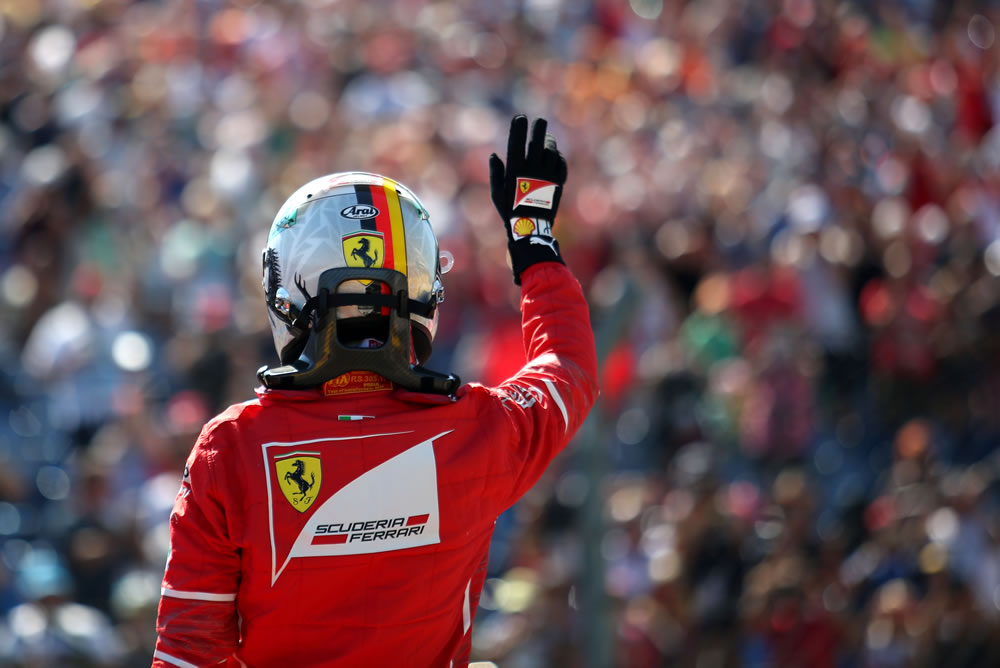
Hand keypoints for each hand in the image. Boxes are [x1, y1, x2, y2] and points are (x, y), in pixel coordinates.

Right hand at [489, 115, 567, 283]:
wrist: (530, 226)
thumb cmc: (509, 209)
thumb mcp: (496, 192)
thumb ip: (496, 172)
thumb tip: (494, 155)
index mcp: (515, 168)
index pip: (517, 141)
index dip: (519, 127)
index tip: (520, 118)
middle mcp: (532, 168)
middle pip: (537, 140)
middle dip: (539, 127)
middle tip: (540, 121)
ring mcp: (547, 174)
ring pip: (551, 150)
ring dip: (549, 142)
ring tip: (547, 138)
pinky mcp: (558, 181)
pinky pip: (560, 163)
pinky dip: (558, 157)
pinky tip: (555, 155)